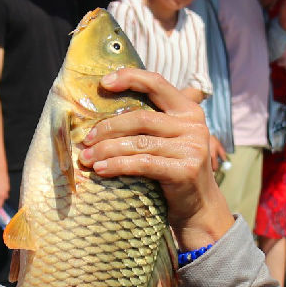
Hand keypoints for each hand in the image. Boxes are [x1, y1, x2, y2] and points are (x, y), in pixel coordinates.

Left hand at [79, 67, 234, 250]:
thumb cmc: (174, 172)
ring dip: (107, 150)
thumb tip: (109, 110)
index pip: (157, 84)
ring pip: (138, 143)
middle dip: (108, 128)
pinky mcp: (184, 170)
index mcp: (188, 111)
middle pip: (141, 118)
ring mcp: (192, 148)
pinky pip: (142, 164)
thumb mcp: (170, 141)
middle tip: (86, 140)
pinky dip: (117, 166)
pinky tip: (100, 170)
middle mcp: (193, 125)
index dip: (130, 78)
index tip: (104, 83)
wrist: (198, 208)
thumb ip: (154, 122)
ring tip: (87, 158)